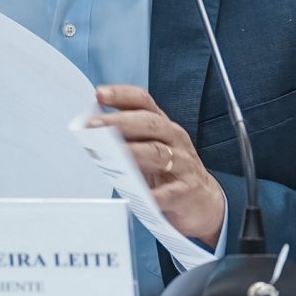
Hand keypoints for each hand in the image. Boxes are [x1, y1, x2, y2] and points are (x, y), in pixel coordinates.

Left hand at [91, 85, 225, 248]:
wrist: (202, 200)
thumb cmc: (169, 170)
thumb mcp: (149, 149)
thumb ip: (126, 139)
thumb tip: (93, 132)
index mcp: (162, 125)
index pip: (143, 101)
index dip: (121, 95)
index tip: (99, 94)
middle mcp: (174, 138)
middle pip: (149, 123)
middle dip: (120, 122)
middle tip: (95, 125)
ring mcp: (183, 163)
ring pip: (158, 153)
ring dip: (133, 152)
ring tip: (112, 155)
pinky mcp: (187, 190)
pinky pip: (169, 192)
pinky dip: (153, 194)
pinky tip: (139, 196)